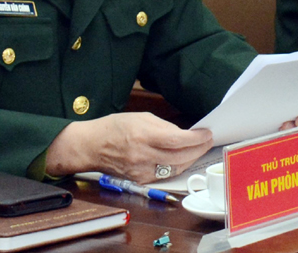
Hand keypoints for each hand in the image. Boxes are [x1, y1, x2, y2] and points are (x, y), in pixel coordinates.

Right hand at [42, 112, 212, 181]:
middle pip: (180, 157)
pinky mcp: (138, 180)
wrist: (90, 146)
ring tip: (198, 150)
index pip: (178, 141)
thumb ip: (164, 127)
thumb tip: (185, 134)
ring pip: (174, 169)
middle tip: (208, 141)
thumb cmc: (114, 127)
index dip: (197, 139)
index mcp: (143, 136)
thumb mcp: (142, 117)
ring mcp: (140, 170)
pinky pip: (164, 175)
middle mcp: (143, 156)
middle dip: (199, 149)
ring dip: (190, 160)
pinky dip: (176, 167)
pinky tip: (182, 159)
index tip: (207, 133)